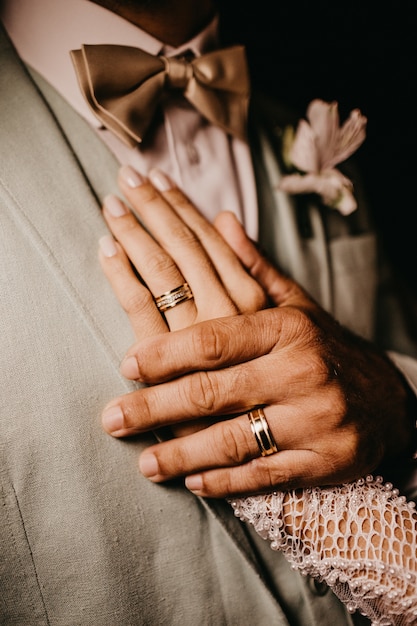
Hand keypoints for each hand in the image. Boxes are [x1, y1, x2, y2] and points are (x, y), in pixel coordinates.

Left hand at [100, 166, 413, 497]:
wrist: (390, 400)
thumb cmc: (327, 349)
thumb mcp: (297, 306)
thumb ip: (254, 268)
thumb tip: (219, 218)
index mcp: (287, 329)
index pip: (215, 340)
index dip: (166, 354)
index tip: (128, 365)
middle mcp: (300, 372)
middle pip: (213, 392)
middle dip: (155, 408)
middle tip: (113, 420)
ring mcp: (313, 421)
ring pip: (234, 441)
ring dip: (182, 455)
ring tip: (143, 464)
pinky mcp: (322, 462)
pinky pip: (264, 476)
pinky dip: (225, 483)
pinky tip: (193, 485)